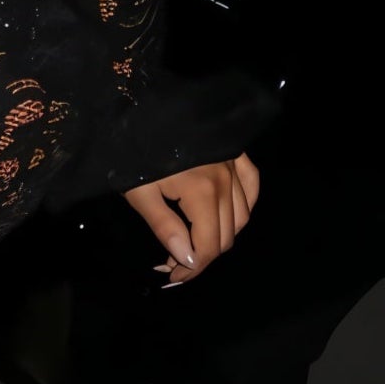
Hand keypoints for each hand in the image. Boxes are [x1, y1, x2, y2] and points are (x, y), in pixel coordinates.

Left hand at [123, 152, 259, 287]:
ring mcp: (234, 165)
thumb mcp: (139, 193)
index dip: (191, 269)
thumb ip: (165, 228)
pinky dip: (243, 205)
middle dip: (201, 257)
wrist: (141, 107)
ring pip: (241, 217)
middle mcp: (225, 180)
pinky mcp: (235, 152)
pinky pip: (251, 186)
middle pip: (225, 237)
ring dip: (221, 236)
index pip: (208, 246)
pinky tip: (228, 214)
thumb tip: (187, 260)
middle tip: (175, 264)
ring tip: (195, 242)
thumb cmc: (133, 150)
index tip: (171, 276)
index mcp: (202, 192)